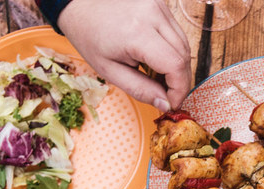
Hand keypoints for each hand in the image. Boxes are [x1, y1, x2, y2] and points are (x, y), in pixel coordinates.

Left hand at [58, 0, 192, 110]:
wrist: (79, 5)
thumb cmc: (89, 35)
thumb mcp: (109, 70)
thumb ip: (140, 89)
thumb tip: (165, 104)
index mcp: (136, 33)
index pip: (175, 65)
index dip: (180, 88)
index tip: (172, 102)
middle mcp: (152, 15)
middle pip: (184, 55)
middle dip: (179, 80)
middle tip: (166, 93)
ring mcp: (158, 7)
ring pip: (184, 45)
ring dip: (177, 65)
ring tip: (159, 76)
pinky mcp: (160, 4)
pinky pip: (177, 33)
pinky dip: (173, 50)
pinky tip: (158, 58)